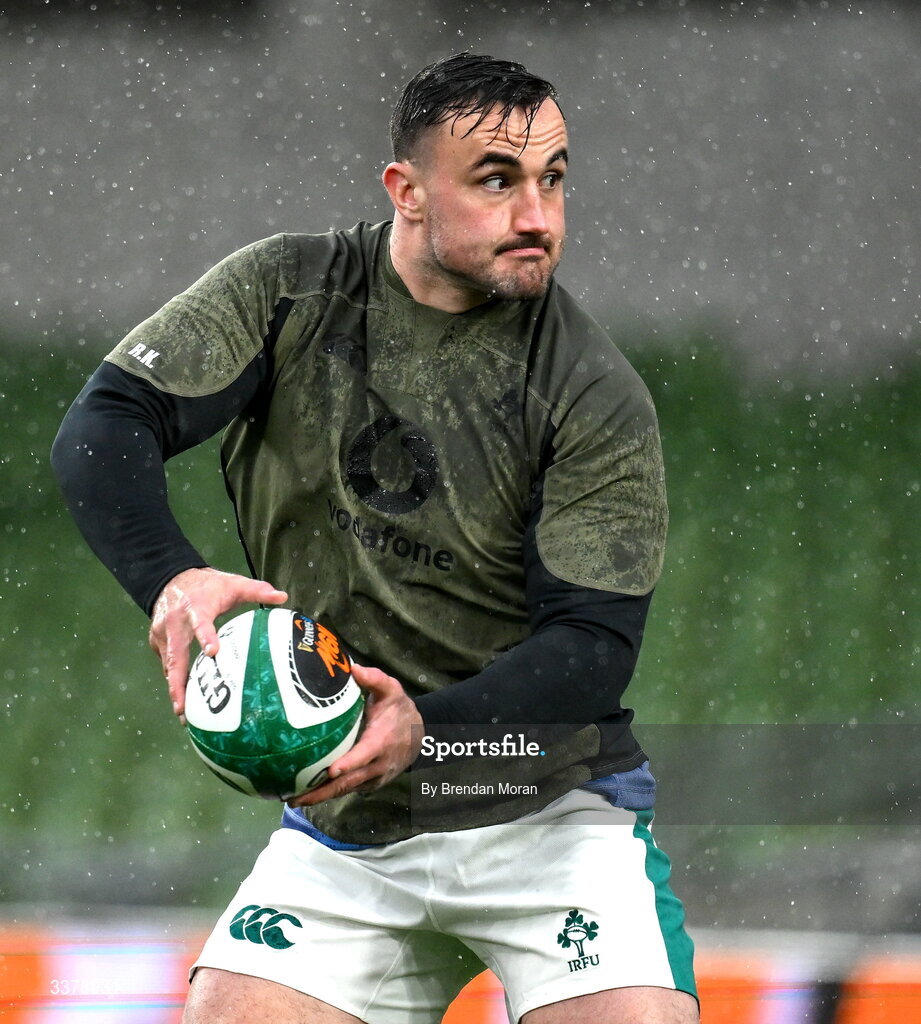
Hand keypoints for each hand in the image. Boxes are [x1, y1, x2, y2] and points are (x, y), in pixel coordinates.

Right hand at [149, 567, 287, 716]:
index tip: (213, 652)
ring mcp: (163, 634)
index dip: (206, 636)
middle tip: (183, 707)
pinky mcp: (157, 642)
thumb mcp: (232, 583)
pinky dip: (173, 680)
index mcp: (196, 608)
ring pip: (168, 665)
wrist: (170, 577)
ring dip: (174, 688)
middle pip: (174, 656)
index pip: (201, 622)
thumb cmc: (207, 585)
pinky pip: (166, 664)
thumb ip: (257, 590)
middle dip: (178, 683)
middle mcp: (175, 623)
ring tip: (183, 713)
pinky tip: (182, 698)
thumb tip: (283, 596)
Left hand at [288, 663, 422, 806]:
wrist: (419, 735)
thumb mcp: (391, 690)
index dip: (349, 764)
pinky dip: (329, 794)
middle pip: (349, 781)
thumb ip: (375, 679)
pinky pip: (348, 790)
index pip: (364, 755)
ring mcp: (374, 777)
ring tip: (294, 800)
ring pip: (346, 790)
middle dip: (323, 791)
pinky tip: (308, 794)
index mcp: (381, 741)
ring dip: (321, 796)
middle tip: (295, 797)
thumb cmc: (399, 710)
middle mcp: (378, 764)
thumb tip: (354, 668)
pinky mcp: (369, 784)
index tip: (330, 770)